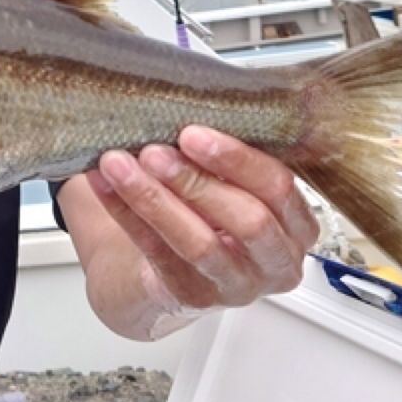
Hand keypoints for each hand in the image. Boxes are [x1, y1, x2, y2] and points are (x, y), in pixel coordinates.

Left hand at [86, 126, 318, 328]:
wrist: (176, 264)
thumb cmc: (213, 210)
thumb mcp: (234, 182)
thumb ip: (226, 155)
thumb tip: (190, 103)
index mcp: (297, 224)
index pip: (279, 189)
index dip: (237, 160)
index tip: (194, 133)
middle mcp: (276, 261)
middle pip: (247, 221)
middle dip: (195, 181)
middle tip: (155, 151)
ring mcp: (236, 286)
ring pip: (198, 244)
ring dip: (154, 199)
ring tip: (119, 165)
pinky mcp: (193, 297)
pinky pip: (157, 254)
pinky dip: (126, 214)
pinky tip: (104, 185)